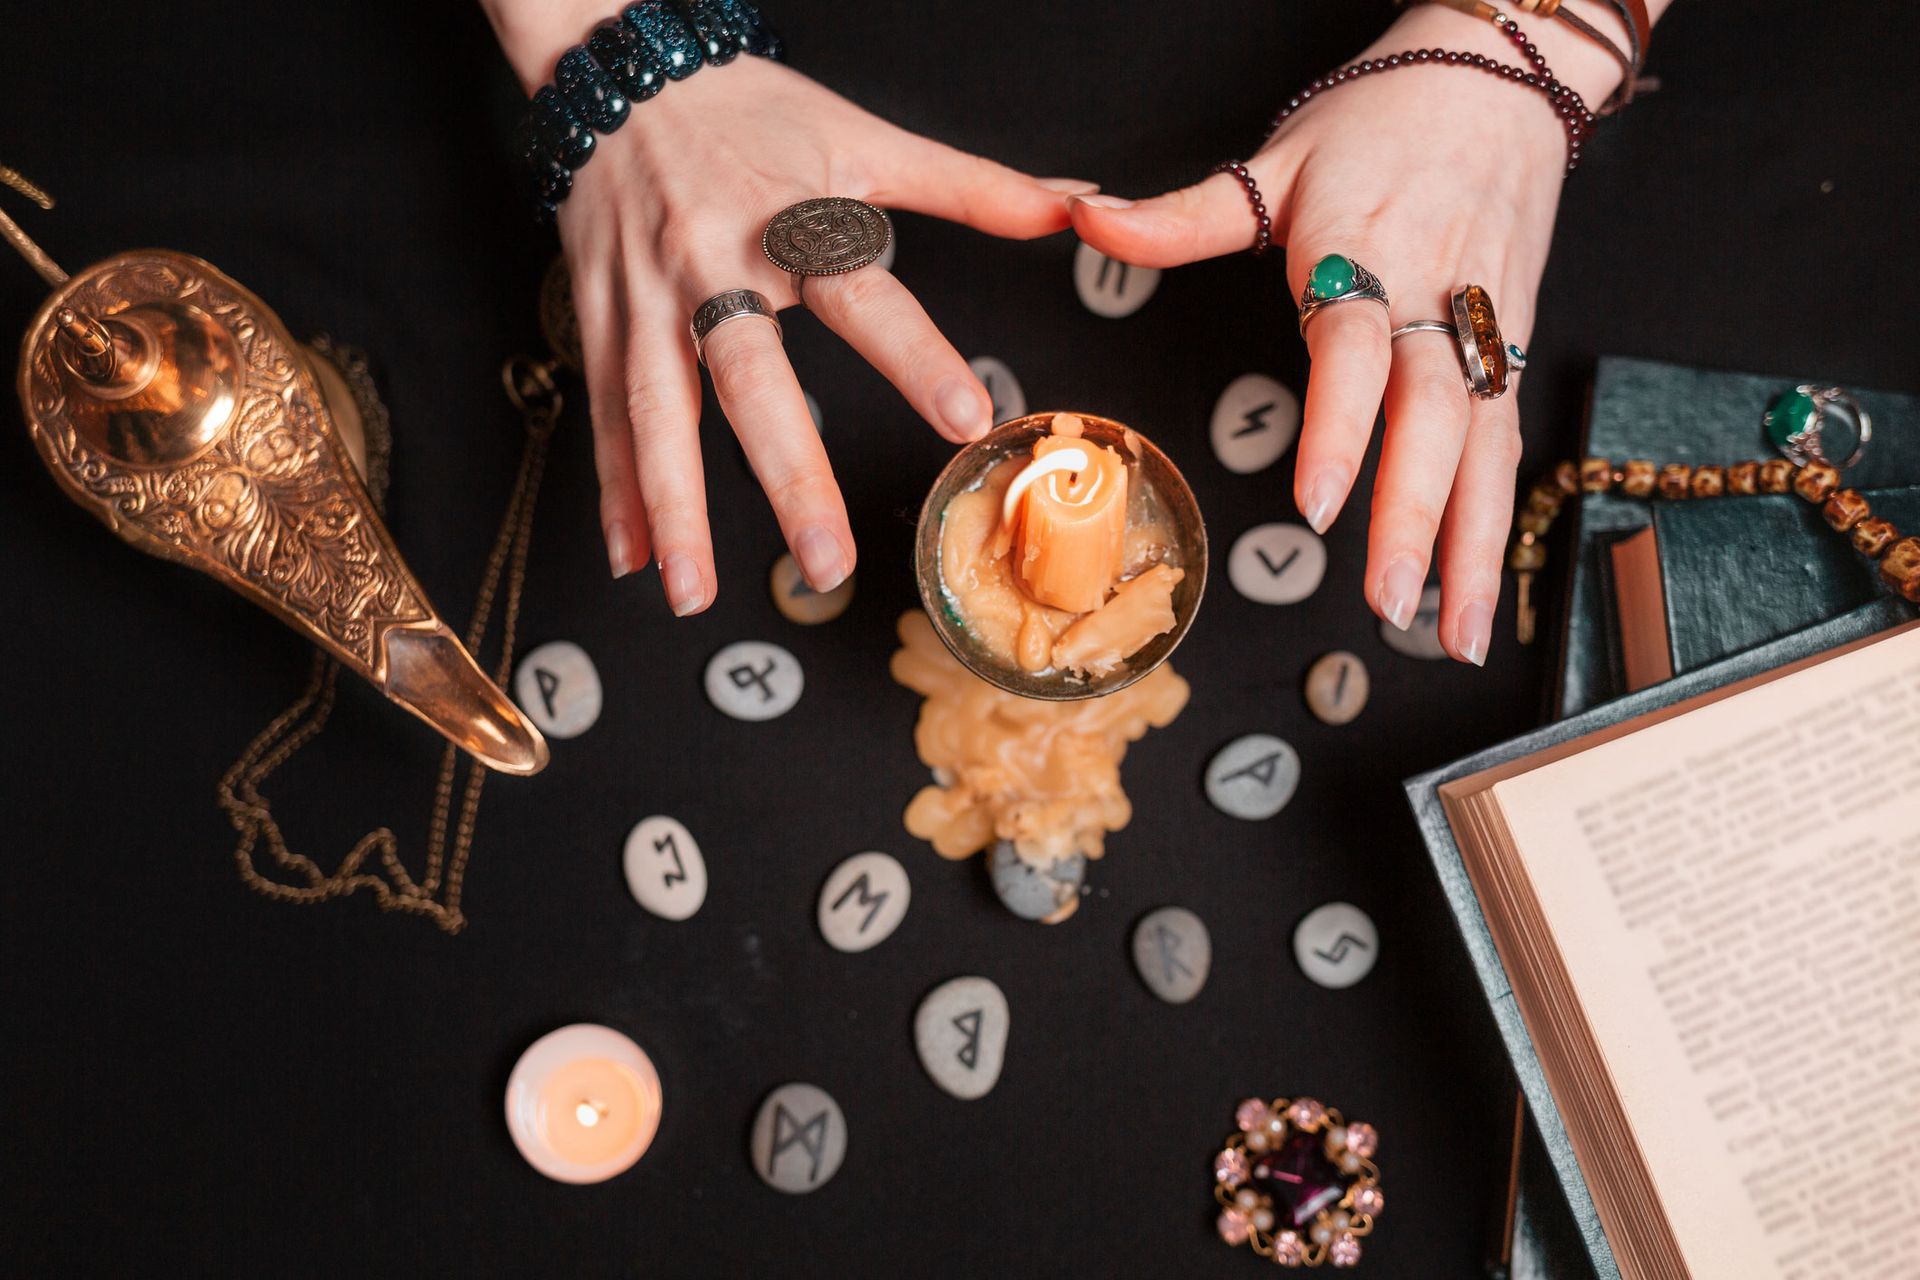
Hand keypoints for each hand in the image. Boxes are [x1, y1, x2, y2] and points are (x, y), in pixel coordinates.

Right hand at [485, 5, 1095, 612]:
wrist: (620, 68)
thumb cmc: (750, 110)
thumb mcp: (865, 136)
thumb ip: (973, 187)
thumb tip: (1077, 211)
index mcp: (790, 220)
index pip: (862, 296)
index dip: (914, 354)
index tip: (964, 417)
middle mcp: (712, 263)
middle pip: (748, 380)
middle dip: (787, 476)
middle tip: (827, 563)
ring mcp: (645, 297)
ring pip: (655, 412)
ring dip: (673, 506)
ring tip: (694, 591)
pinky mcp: (596, 316)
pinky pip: (604, 412)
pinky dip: (615, 488)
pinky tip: (632, 558)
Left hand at [1069, 6, 1625, 664]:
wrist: (1503, 74)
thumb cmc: (1385, 118)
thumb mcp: (1277, 158)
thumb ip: (1184, 215)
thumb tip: (1087, 219)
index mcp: (1366, 250)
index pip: (1356, 350)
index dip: (1342, 430)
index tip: (1316, 505)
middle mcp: (1434, 295)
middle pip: (1433, 416)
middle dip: (1413, 517)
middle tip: (1384, 601)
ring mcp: (1483, 324)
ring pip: (1488, 444)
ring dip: (1472, 544)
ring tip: (1455, 632)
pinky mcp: (1514, 341)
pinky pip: (1507, 439)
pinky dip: (1497, 518)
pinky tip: (1480, 584)